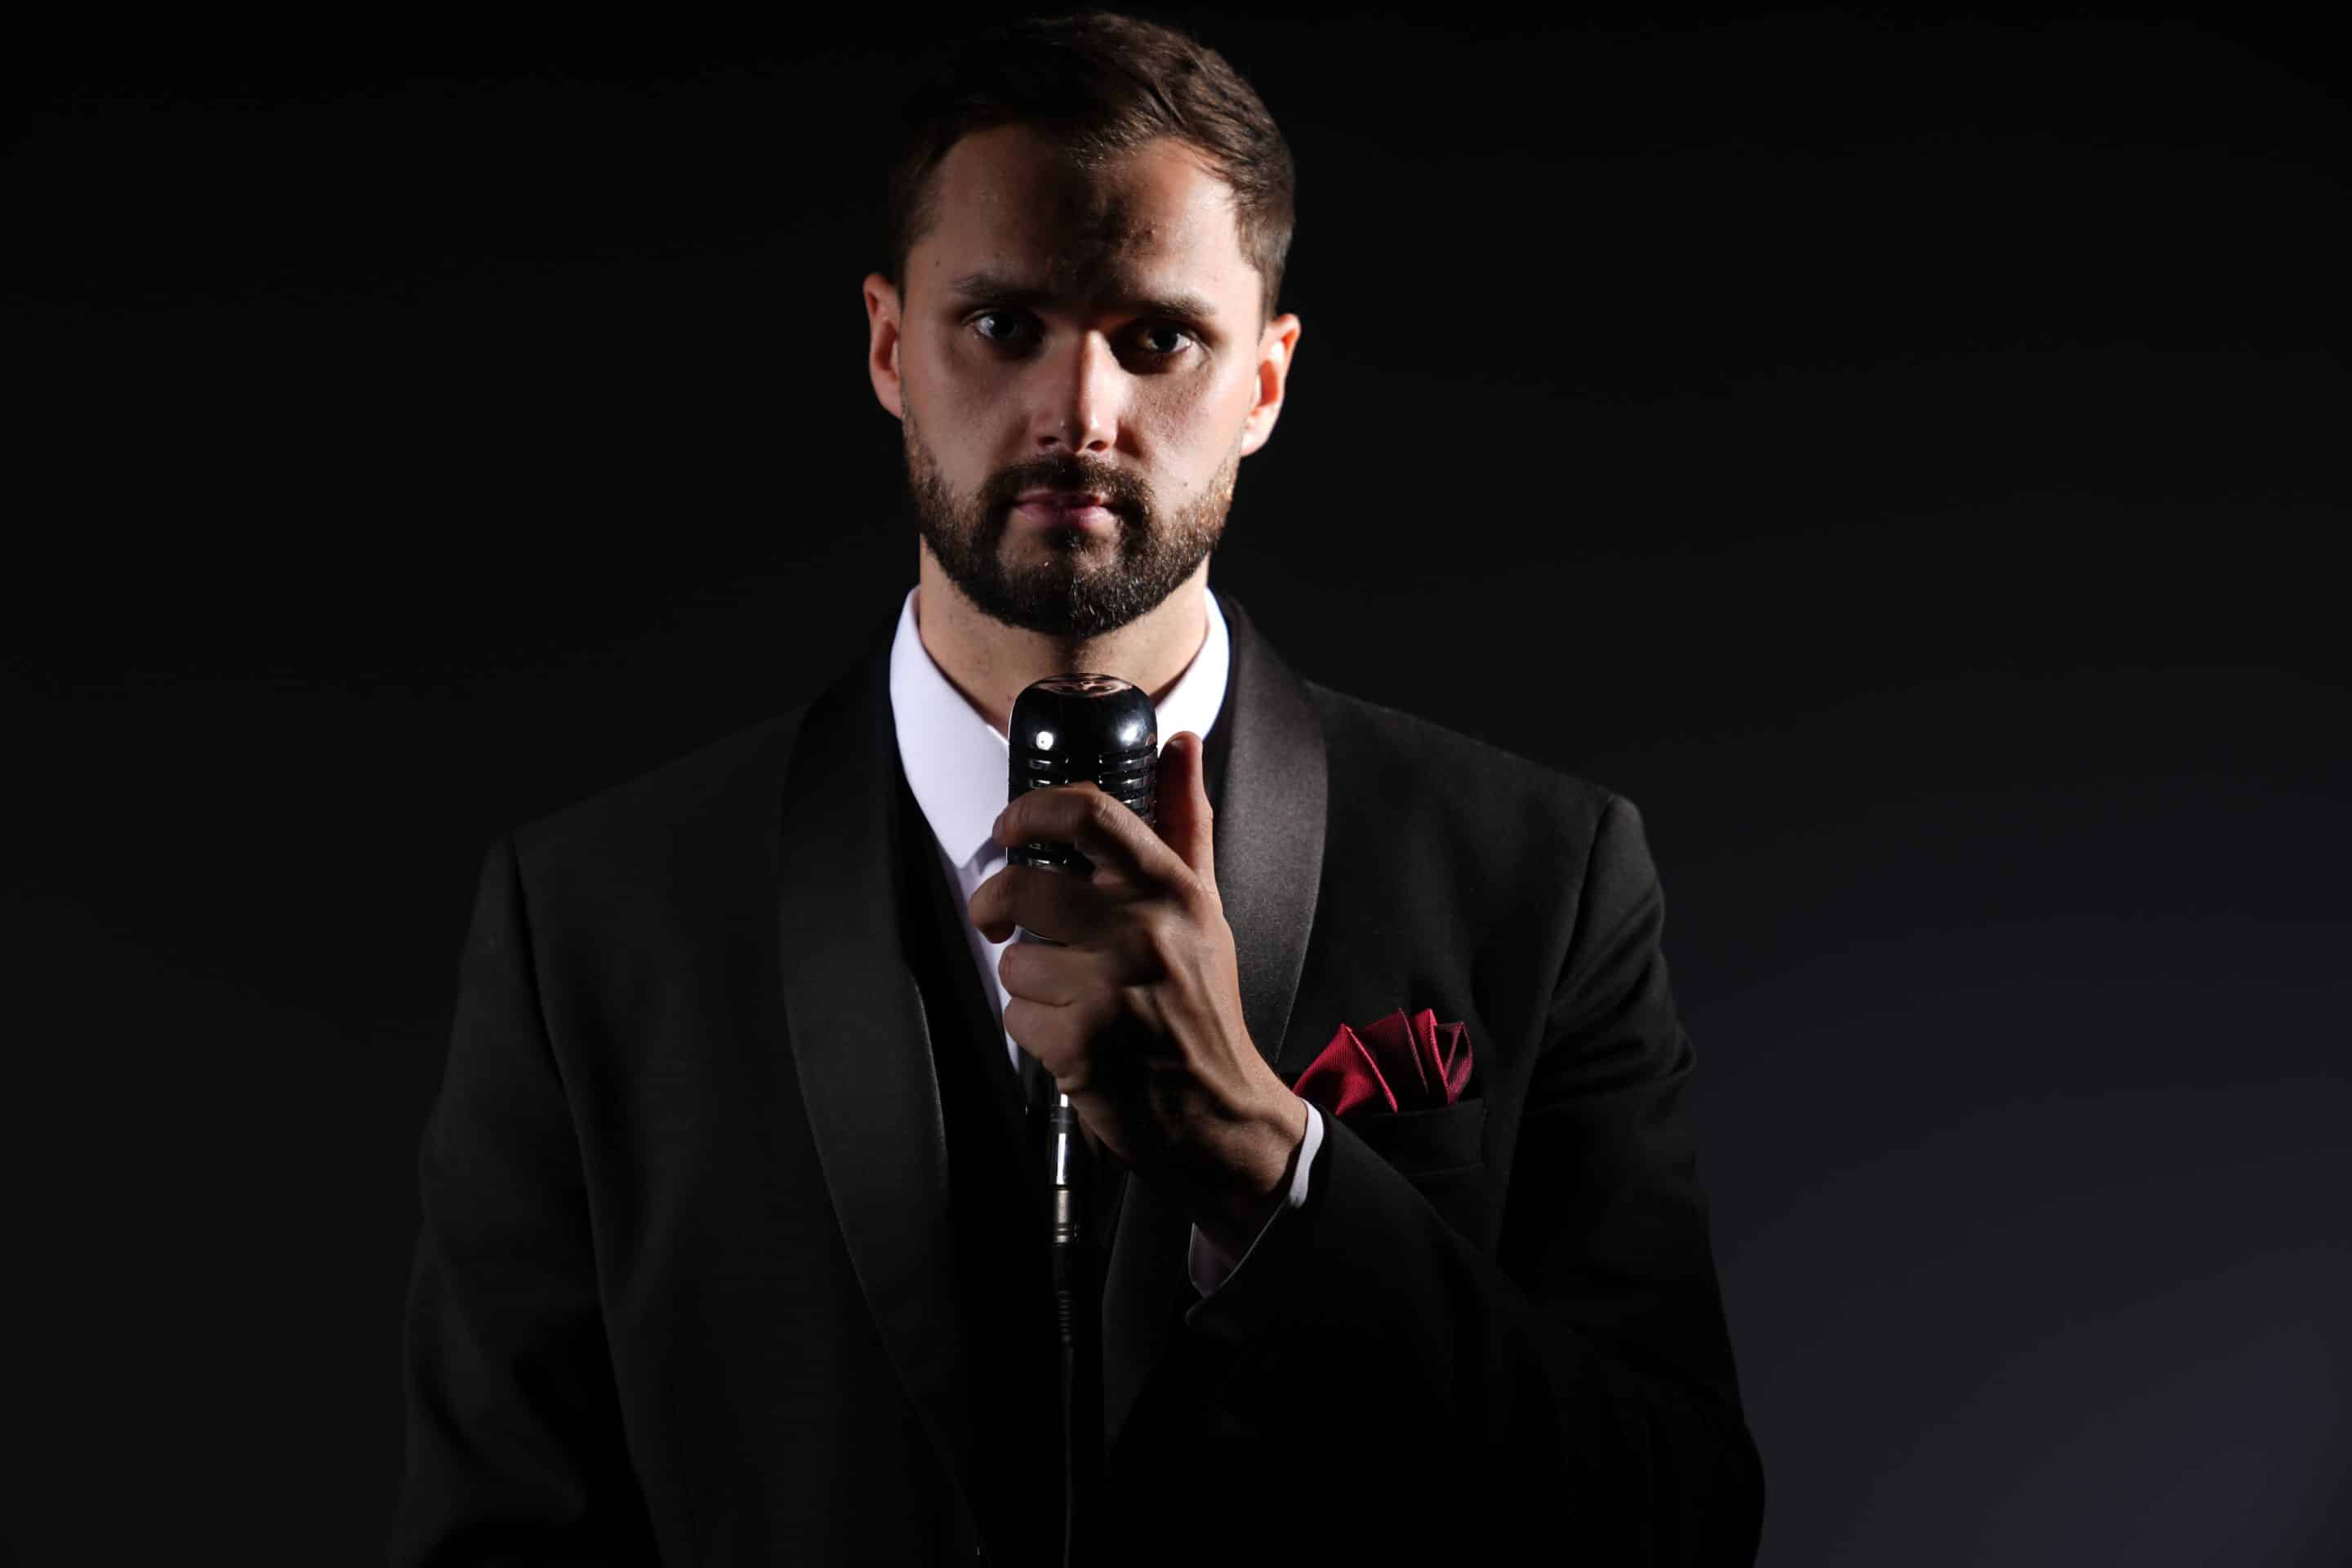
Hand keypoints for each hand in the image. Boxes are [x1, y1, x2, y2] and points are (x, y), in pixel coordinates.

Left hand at [970, 731, 1306, 1248]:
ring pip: (1013, 961)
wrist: (1221, 1112)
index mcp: (1172, 892)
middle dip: (995, 904)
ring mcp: (1112, 991)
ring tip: (1069, 998)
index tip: (1010, 825)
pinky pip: (1016, 1017)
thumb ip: (1186, 822)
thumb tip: (1183, 743)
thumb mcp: (1204, 908)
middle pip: (1023, 886)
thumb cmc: (1203, 1006)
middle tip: (997, 917)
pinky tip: (1072, 1038)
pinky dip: (1033, 1031)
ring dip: (1027, 983)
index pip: (1092, 814)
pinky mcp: (1083, 1046)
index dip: (1033, 809)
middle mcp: (1144, 933)